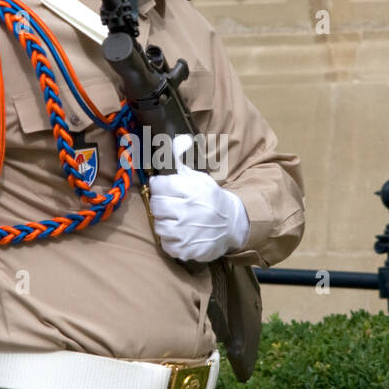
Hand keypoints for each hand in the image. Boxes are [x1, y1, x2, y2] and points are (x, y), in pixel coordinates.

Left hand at [148, 134, 249, 262]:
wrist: (232, 225)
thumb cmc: (211, 199)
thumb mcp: (200, 178)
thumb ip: (182, 161)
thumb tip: (177, 139)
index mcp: (191, 190)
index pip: (158, 185)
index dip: (160, 186)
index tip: (165, 188)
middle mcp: (188, 211)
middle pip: (156, 206)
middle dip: (161, 204)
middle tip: (170, 205)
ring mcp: (186, 233)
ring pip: (158, 225)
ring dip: (164, 222)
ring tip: (176, 220)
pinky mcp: (186, 250)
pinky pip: (166, 244)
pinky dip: (170, 239)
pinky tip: (180, 233)